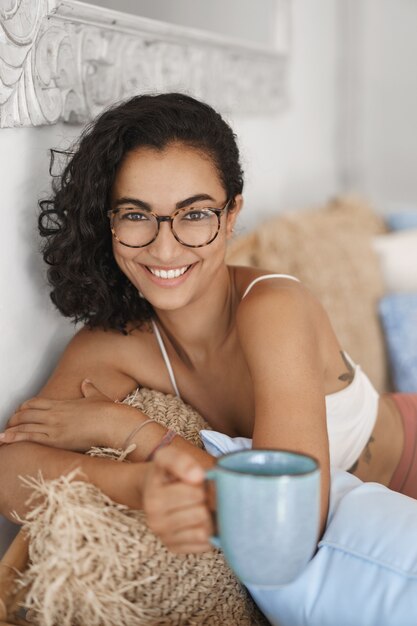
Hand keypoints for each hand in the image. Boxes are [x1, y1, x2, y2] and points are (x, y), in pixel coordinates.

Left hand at [0, 381, 131, 451]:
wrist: (112, 422)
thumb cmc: (107, 411)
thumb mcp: (96, 396)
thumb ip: (89, 388)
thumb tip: (87, 381)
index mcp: (61, 403)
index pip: (35, 403)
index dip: (24, 408)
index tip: (20, 412)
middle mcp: (54, 413)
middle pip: (26, 414)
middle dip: (15, 420)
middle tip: (9, 426)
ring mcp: (53, 426)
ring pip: (24, 426)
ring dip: (12, 430)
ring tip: (2, 436)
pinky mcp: (56, 439)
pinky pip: (30, 438)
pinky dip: (16, 438)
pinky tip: (6, 440)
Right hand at [144, 446, 214, 553]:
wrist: (152, 490)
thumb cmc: (168, 474)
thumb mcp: (169, 457)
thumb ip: (181, 460)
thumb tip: (197, 477)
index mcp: (154, 493)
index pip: (196, 494)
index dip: (203, 485)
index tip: (199, 477)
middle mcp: (154, 517)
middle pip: (202, 512)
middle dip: (207, 501)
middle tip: (201, 493)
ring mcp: (162, 534)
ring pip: (204, 530)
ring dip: (209, 517)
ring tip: (201, 506)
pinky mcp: (173, 548)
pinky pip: (203, 544)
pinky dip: (208, 533)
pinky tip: (199, 521)